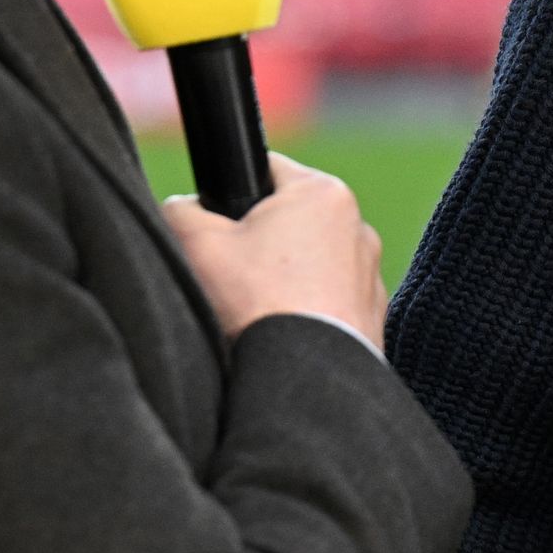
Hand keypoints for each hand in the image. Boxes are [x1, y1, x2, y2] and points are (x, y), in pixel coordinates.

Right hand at [161, 155, 386, 342]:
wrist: (303, 381)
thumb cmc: (255, 305)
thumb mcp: (197, 243)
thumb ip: (180, 209)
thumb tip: (182, 207)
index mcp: (323, 193)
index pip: (266, 171)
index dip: (231, 196)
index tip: (217, 229)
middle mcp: (358, 227)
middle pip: (288, 222)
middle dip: (257, 245)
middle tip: (231, 278)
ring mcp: (370, 276)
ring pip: (309, 265)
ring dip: (283, 282)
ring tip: (256, 312)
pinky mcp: (372, 319)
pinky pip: (328, 304)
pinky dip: (306, 314)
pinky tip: (283, 335)